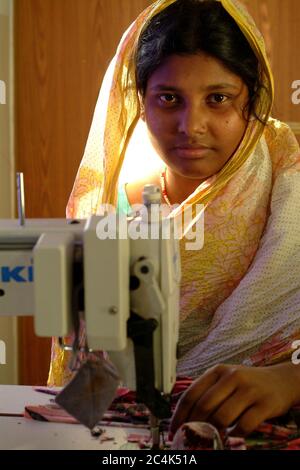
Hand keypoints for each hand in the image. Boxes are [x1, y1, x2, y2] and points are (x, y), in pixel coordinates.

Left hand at [170, 363, 299, 436]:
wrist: (280, 381)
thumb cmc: (247, 383)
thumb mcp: (226, 379)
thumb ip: (208, 392)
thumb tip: (184, 416)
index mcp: (218, 370)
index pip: (191, 393)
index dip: (180, 414)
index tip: (174, 429)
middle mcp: (232, 376)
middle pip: (204, 406)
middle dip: (195, 425)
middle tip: (194, 437)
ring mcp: (249, 390)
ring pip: (222, 417)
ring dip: (216, 431)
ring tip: (215, 436)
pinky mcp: (264, 404)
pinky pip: (243, 426)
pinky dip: (235, 435)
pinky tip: (234, 434)